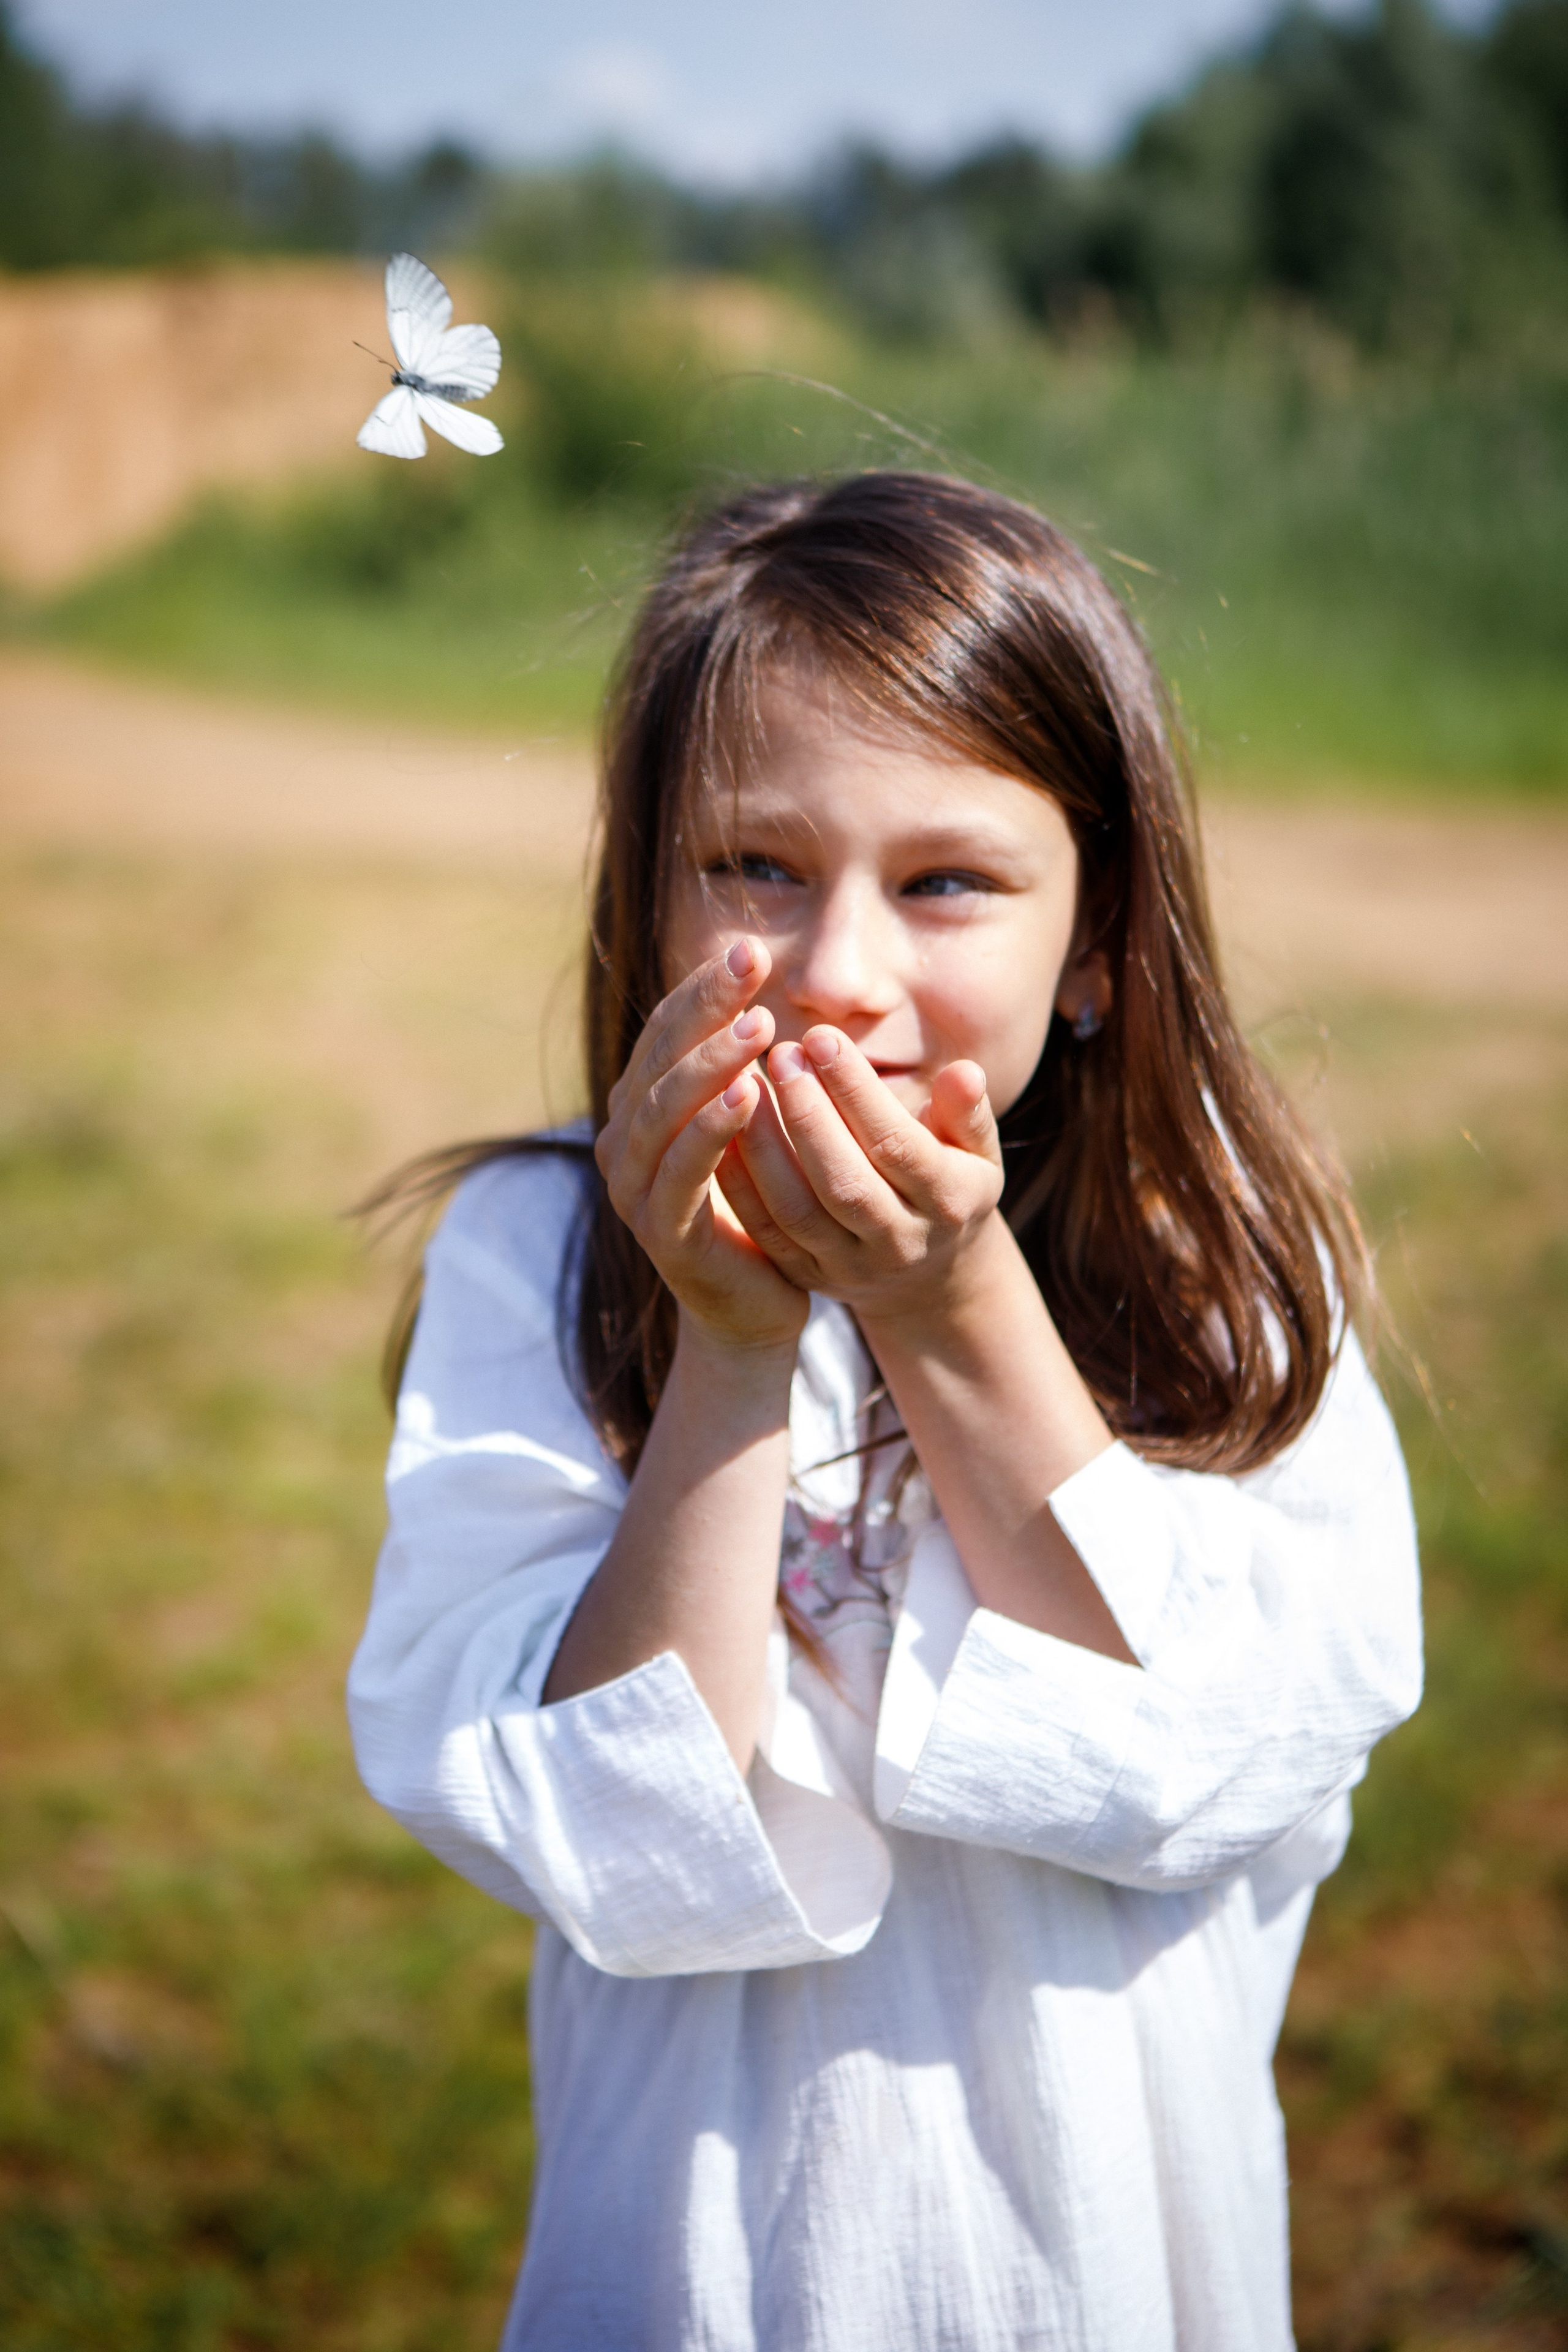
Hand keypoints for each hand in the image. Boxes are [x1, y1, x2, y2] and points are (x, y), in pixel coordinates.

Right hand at [596, 939, 809, 1352]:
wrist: (751, 1308)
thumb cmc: (755, 1209)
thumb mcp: (746, 1128)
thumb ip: (733, 1070)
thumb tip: (751, 991)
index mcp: (640, 1107)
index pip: (665, 1031)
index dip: (702, 988)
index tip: (750, 948)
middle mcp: (624, 1141)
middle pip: (659, 1057)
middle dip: (705, 1006)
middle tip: (751, 962)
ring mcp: (635, 1188)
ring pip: (665, 1109)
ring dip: (710, 1061)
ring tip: (759, 1026)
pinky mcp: (662, 1231)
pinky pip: (684, 1169)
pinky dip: (712, 1128)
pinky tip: (748, 1094)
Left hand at [717, 1026, 1005, 1336]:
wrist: (927, 1276)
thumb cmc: (948, 1185)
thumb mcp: (976, 1153)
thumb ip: (967, 1113)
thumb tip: (964, 1072)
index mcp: (947, 1202)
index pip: (898, 1144)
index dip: (857, 1091)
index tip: (821, 1037)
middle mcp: (900, 1241)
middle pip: (846, 1182)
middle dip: (807, 1115)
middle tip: (779, 1053)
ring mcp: (849, 1265)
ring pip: (798, 1210)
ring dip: (765, 1146)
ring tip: (744, 1084)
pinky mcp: (807, 1276)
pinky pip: (765, 1231)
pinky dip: (739, 1184)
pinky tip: (722, 1131)